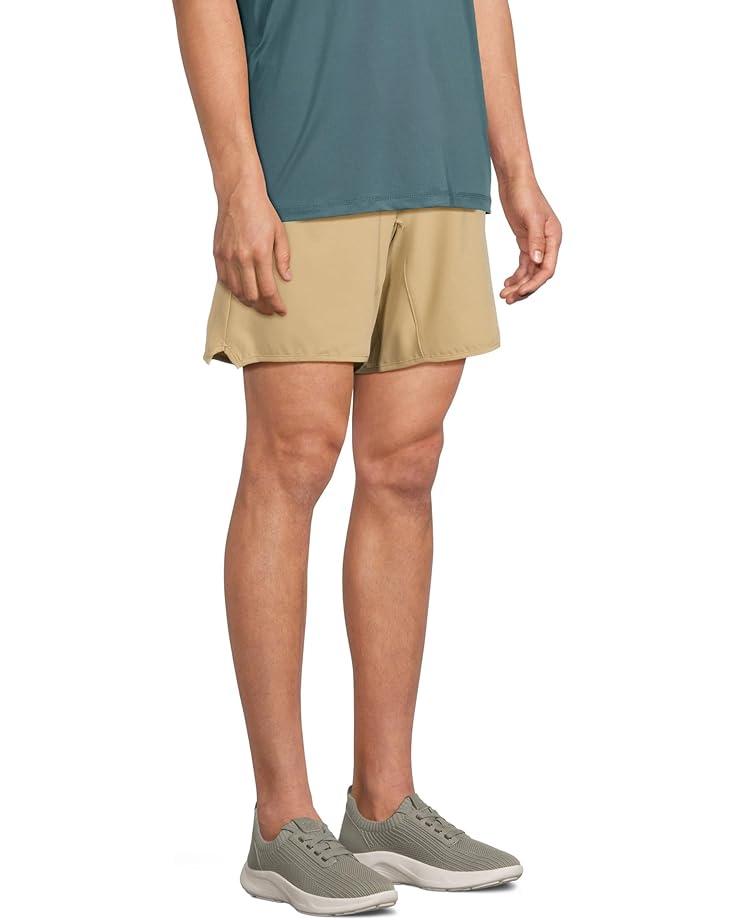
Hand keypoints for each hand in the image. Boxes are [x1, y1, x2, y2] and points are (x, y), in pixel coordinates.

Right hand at [214, 177, 290, 315]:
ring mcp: (227, 257)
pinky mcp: (218, 254)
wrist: (238, 194)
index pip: (268, 289)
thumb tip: (287, 278)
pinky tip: (242, 292)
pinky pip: (224, 280)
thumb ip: (283, 258)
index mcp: (260, 253)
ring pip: (236, 291)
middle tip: (270, 310)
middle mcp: (242, 258)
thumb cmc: (261, 212)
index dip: (276, 304)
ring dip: (248, 301)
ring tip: (257, 303)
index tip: (281, 310)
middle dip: (263, 307)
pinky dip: (234, 290)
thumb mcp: (279, 233)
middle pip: (252, 295)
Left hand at [498, 176, 561, 304]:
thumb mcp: (531, 217)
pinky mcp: (526, 242)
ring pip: (530, 271)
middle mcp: (548, 243)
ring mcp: (537, 243)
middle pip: (538, 273)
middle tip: (508, 298)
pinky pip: (524, 264)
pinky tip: (507, 282)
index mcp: (554, 237)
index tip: (520, 292)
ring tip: (504, 294)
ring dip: (518, 284)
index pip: (547, 268)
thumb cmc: (525, 194)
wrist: (514, 181)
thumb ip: (535, 240)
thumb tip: (537, 262)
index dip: (534, 283)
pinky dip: (516, 275)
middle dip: (524, 288)